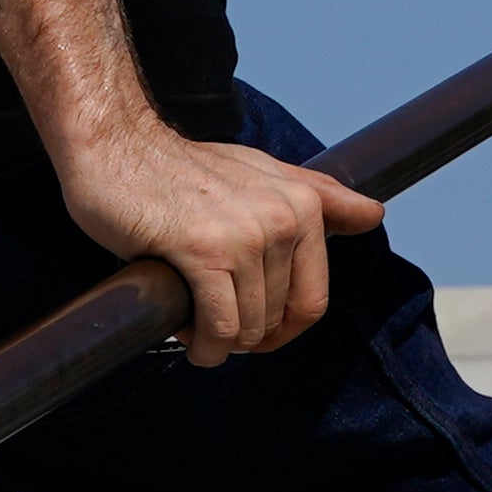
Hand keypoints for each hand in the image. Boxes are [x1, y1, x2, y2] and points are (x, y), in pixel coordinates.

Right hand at [56, 117, 384, 364]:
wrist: (117, 146)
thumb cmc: (183, 170)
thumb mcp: (260, 173)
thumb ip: (319, 196)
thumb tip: (374, 215)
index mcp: (303, 204)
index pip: (311, 301)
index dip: (280, 329)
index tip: (250, 327)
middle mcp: (284, 217)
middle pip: (276, 322)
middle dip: (242, 335)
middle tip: (206, 316)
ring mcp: (247, 234)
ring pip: (247, 329)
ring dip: (216, 340)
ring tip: (189, 313)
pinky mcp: (204, 250)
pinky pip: (219, 328)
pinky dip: (203, 345)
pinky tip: (184, 333)